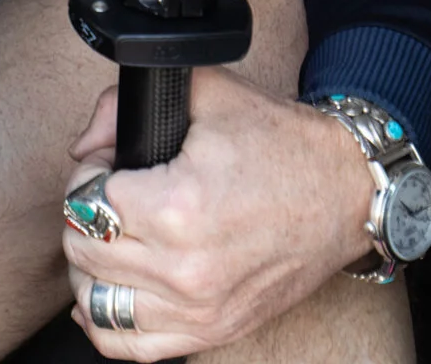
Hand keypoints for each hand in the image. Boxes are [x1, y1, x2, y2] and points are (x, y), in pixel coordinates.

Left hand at [58, 69, 374, 359]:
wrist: (345, 191)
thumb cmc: (281, 143)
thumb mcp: (205, 92)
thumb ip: (122, 105)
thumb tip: (85, 146)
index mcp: (178, 206)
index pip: (86, 199)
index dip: (89, 173)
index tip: (108, 164)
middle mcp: (185, 268)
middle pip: (84, 249)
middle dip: (84, 213)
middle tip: (110, 194)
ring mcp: (199, 309)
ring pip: (96, 298)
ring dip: (91, 264)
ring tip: (111, 236)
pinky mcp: (213, 331)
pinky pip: (130, 346)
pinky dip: (106, 319)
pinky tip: (111, 286)